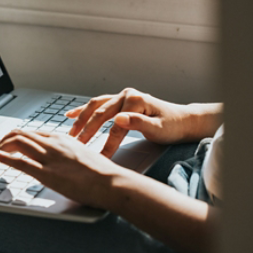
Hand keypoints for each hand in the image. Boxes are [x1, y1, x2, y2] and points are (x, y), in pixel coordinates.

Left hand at [0, 130, 122, 208]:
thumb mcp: (84, 155)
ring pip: (17, 142)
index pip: (34, 133)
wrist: (111, 181)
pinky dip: (1, 156)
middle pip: (22, 134)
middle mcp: (53, 144)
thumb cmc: (103, 173)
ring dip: (1, 146)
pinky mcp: (46, 173)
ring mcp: (49, 157)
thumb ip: (70, 154)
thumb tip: (65, 160)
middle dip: (6, 139)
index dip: (19, 137)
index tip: (12, 142)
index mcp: (62, 139)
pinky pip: (18, 161)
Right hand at [66, 88, 221, 157]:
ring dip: (81, 120)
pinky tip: (70, 115)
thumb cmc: (172, 126)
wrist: (183, 120)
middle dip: (87, 131)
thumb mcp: (159, 128)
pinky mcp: (119, 101)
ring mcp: (121, 97)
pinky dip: (83, 110)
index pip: (115, 125)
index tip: (98, 157)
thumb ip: (138, 123)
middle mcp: (126, 95)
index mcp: (135, 100)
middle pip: (100, 114)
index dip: (106, 143)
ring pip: (95, 107)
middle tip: (76, 146)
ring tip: (71, 134)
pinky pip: (97, 105)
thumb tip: (118, 119)